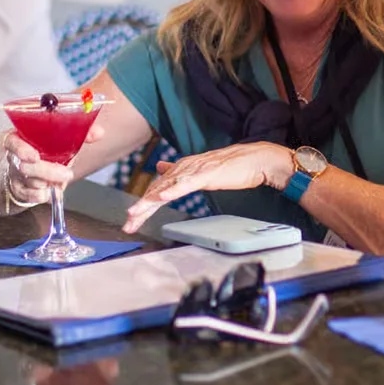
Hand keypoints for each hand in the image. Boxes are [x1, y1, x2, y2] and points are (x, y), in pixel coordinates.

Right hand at [0, 124, 107, 214]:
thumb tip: (99, 132)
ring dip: (49, 184)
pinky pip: (30, 197)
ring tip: (61, 180)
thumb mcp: (51, 137)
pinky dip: (43, 196)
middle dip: (48, 172)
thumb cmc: (37, 147)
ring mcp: (13, 176)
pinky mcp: (17, 191)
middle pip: (26, 168)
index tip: (33, 156)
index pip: (13, 142)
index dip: (21, 149)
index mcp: (18, 139)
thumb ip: (76, 134)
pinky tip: (51, 191)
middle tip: (67, 174)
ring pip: (30, 183)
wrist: (13, 165)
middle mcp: (13, 158)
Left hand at [122, 142, 294, 233]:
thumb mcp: (201, 170)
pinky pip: (186, 184)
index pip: (158, 189)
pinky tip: (161, 198)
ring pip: (167, 188)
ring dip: (149, 202)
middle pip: (157, 190)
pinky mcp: (206, 174)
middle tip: (128, 224)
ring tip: (135, 214)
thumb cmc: (232, 167)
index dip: (144, 204)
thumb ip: (180, 172)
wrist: (255, 160)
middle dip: (141, 208)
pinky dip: (173, 191)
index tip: (132, 221)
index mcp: (182, 169)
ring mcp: (195, 170)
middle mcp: (184, 168)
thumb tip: (162, 167)